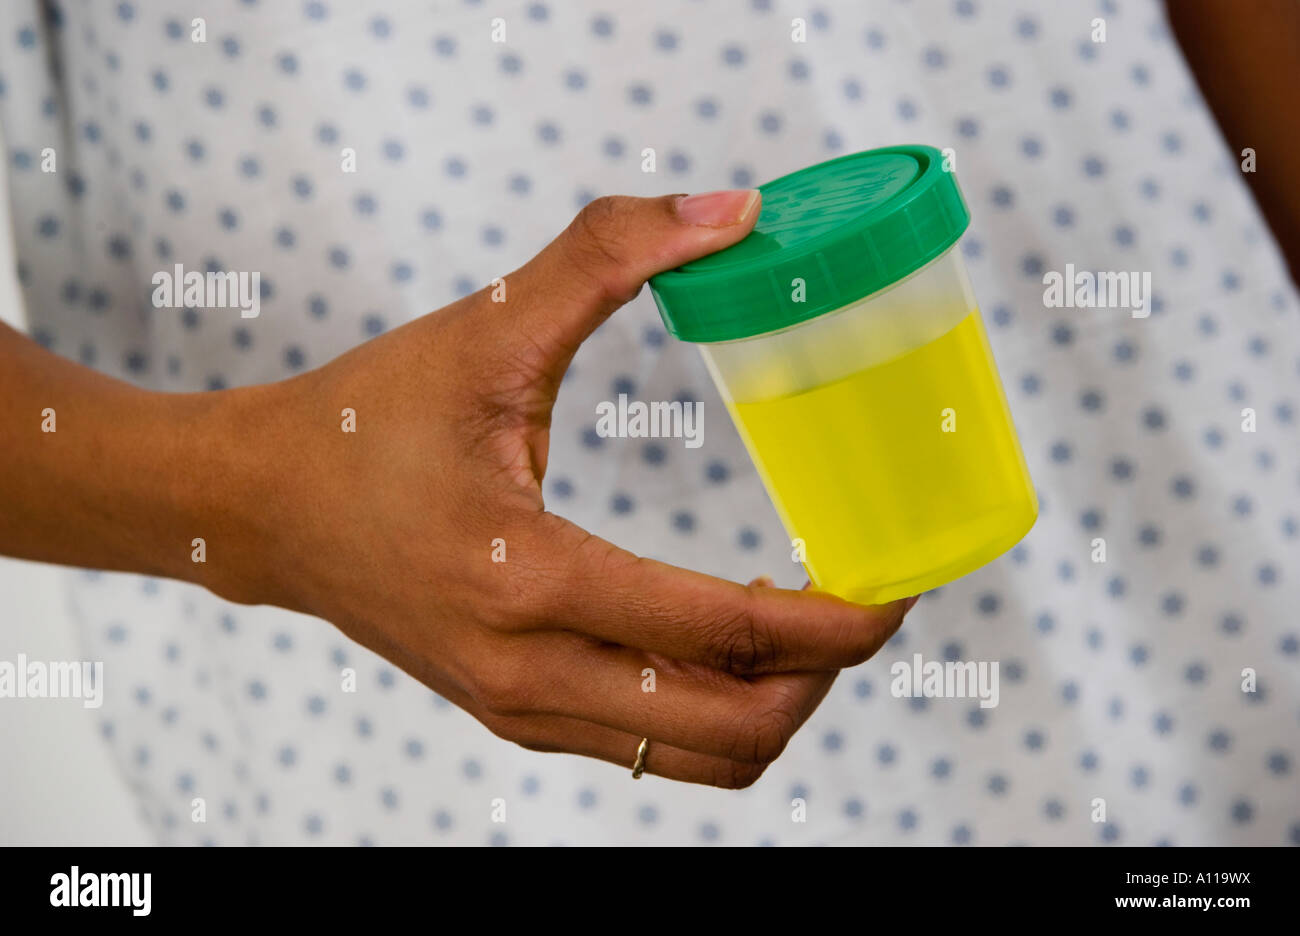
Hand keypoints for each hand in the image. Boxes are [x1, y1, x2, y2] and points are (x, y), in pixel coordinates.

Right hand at [210, 191, 916, 786]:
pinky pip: (644, 751)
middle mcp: (525, 672)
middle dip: (821, 677)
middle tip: (860, 609)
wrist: (262, 508)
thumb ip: (606, 257)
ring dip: (771, 704)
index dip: (833, 622)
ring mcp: (517, 710)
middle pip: (730, 728)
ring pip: (693, 759)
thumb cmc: (365, 422)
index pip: (722, 635)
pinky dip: (708, 713)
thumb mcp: (485, 327)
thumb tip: (731, 212)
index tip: (896, 594)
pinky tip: (721, 642)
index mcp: (526, 579)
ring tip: (800, 629)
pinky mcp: (510, 715)